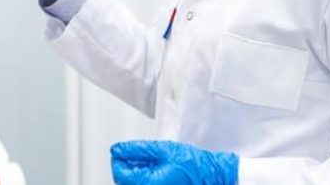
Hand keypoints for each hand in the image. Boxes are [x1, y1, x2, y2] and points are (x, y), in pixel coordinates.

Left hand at [110, 140, 238, 184]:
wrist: (212, 175)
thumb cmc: (193, 164)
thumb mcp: (162, 149)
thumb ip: (136, 149)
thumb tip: (118, 149)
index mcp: (147, 183)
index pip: (119, 173)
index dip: (117, 159)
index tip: (120, 151)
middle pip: (125, 181)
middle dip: (127, 167)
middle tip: (137, 155)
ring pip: (135, 184)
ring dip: (137, 173)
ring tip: (151, 162)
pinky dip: (146, 178)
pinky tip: (156, 170)